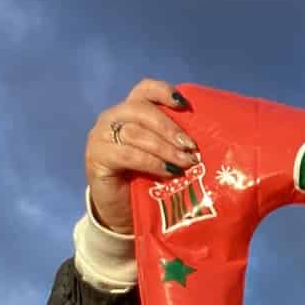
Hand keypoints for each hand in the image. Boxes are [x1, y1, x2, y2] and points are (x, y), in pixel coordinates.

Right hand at [85, 78, 199, 233]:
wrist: (124, 214)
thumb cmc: (148, 183)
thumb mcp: (164, 157)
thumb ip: (175, 142)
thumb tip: (207, 138)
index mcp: (131, 112)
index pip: (145, 90)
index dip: (163, 91)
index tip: (184, 105)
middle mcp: (113, 118)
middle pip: (141, 110)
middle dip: (170, 128)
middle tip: (191, 147)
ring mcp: (101, 136)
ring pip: (135, 132)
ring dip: (164, 148)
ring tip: (185, 163)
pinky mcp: (97, 157)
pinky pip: (127, 154)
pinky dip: (150, 162)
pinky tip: (167, 171)